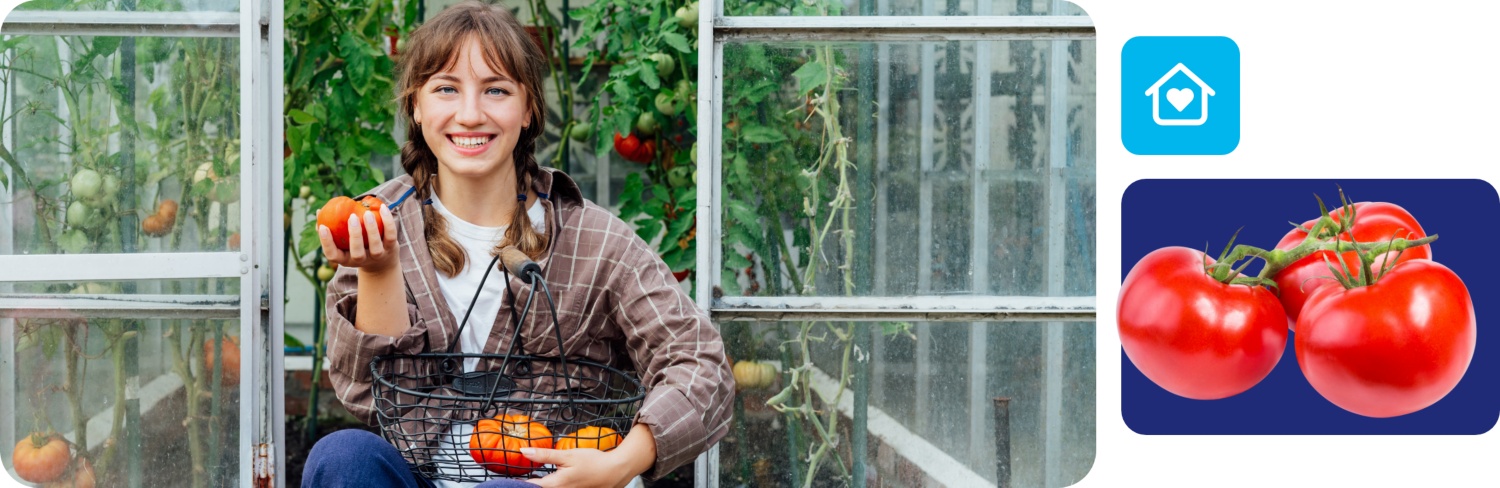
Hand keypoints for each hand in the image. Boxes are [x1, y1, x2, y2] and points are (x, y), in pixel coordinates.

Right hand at [319, 205, 398, 273]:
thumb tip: (319, 212)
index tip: (323, 227)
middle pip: (357, 253)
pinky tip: (382, 207)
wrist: (381, 262)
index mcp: (345, 259)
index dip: (326, 243)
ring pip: (375, 246)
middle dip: (355, 235)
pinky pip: (390, 235)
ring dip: (371, 229)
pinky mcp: (391, 249)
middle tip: (351, 217)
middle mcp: (361, 260)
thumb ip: (332, 230)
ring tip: (367, 213)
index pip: (332, 255)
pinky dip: (388, 222)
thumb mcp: (343, 243)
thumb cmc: (355, 247)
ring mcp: (377, 256)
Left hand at [521, 447, 641, 487]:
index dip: (518, 483)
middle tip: (521, 477)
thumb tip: (523, 451)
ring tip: (535, 478)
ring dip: (541, 484)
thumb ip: (545, 455)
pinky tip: (553, 480)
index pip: (529, 486)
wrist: (615, 471)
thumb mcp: (567, 455)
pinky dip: (552, 485)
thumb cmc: (592, 462)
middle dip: (529, 484)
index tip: (509, 478)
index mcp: (554, 485)